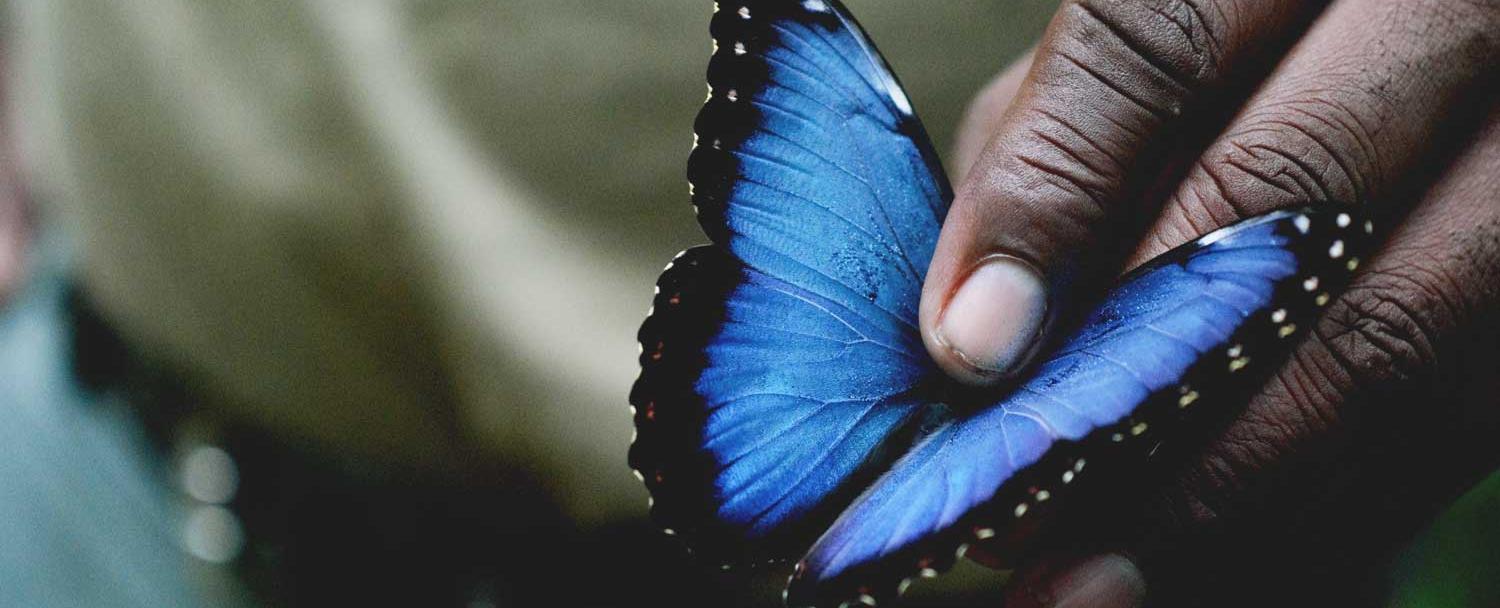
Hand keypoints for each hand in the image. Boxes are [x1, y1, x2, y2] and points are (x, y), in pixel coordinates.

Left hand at [919, 1, 1499, 604]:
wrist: (1429, 37)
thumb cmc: (1247, 50)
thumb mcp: (1152, 50)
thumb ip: (1062, 144)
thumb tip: (978, 330)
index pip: (1153, 47)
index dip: (1049, 199)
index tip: (971, 348)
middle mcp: (1445, 18)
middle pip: (1282, 204)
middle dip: (1142, 383)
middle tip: (1028, 516)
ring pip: (1396, 332)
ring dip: (1235, 481)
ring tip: (1105, 572)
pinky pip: (1463, 411)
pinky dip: (1339, 504)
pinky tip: (1234, 555)